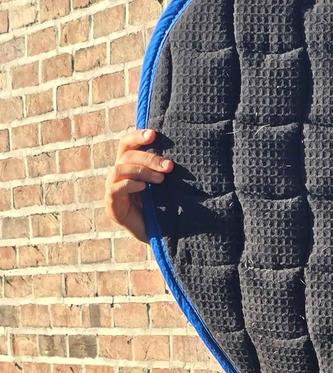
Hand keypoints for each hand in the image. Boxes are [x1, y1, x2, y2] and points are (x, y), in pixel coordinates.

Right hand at [104, 127, 173, 243]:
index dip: (137, 136)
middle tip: (169, 166)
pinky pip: (115, 189)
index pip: (127, 144)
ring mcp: (113, 190)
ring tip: (161, 179)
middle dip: (148, 158)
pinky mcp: (112, 207)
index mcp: (129, 167)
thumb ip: (164, 170)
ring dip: (142, 171)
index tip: (154, 134)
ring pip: (120, 169)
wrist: (161, 238)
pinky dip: (129, 185)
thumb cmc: (165, 209)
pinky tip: (144, 188)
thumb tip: (180, 152)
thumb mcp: (167, 187)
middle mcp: (118, 176)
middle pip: (126, 155)